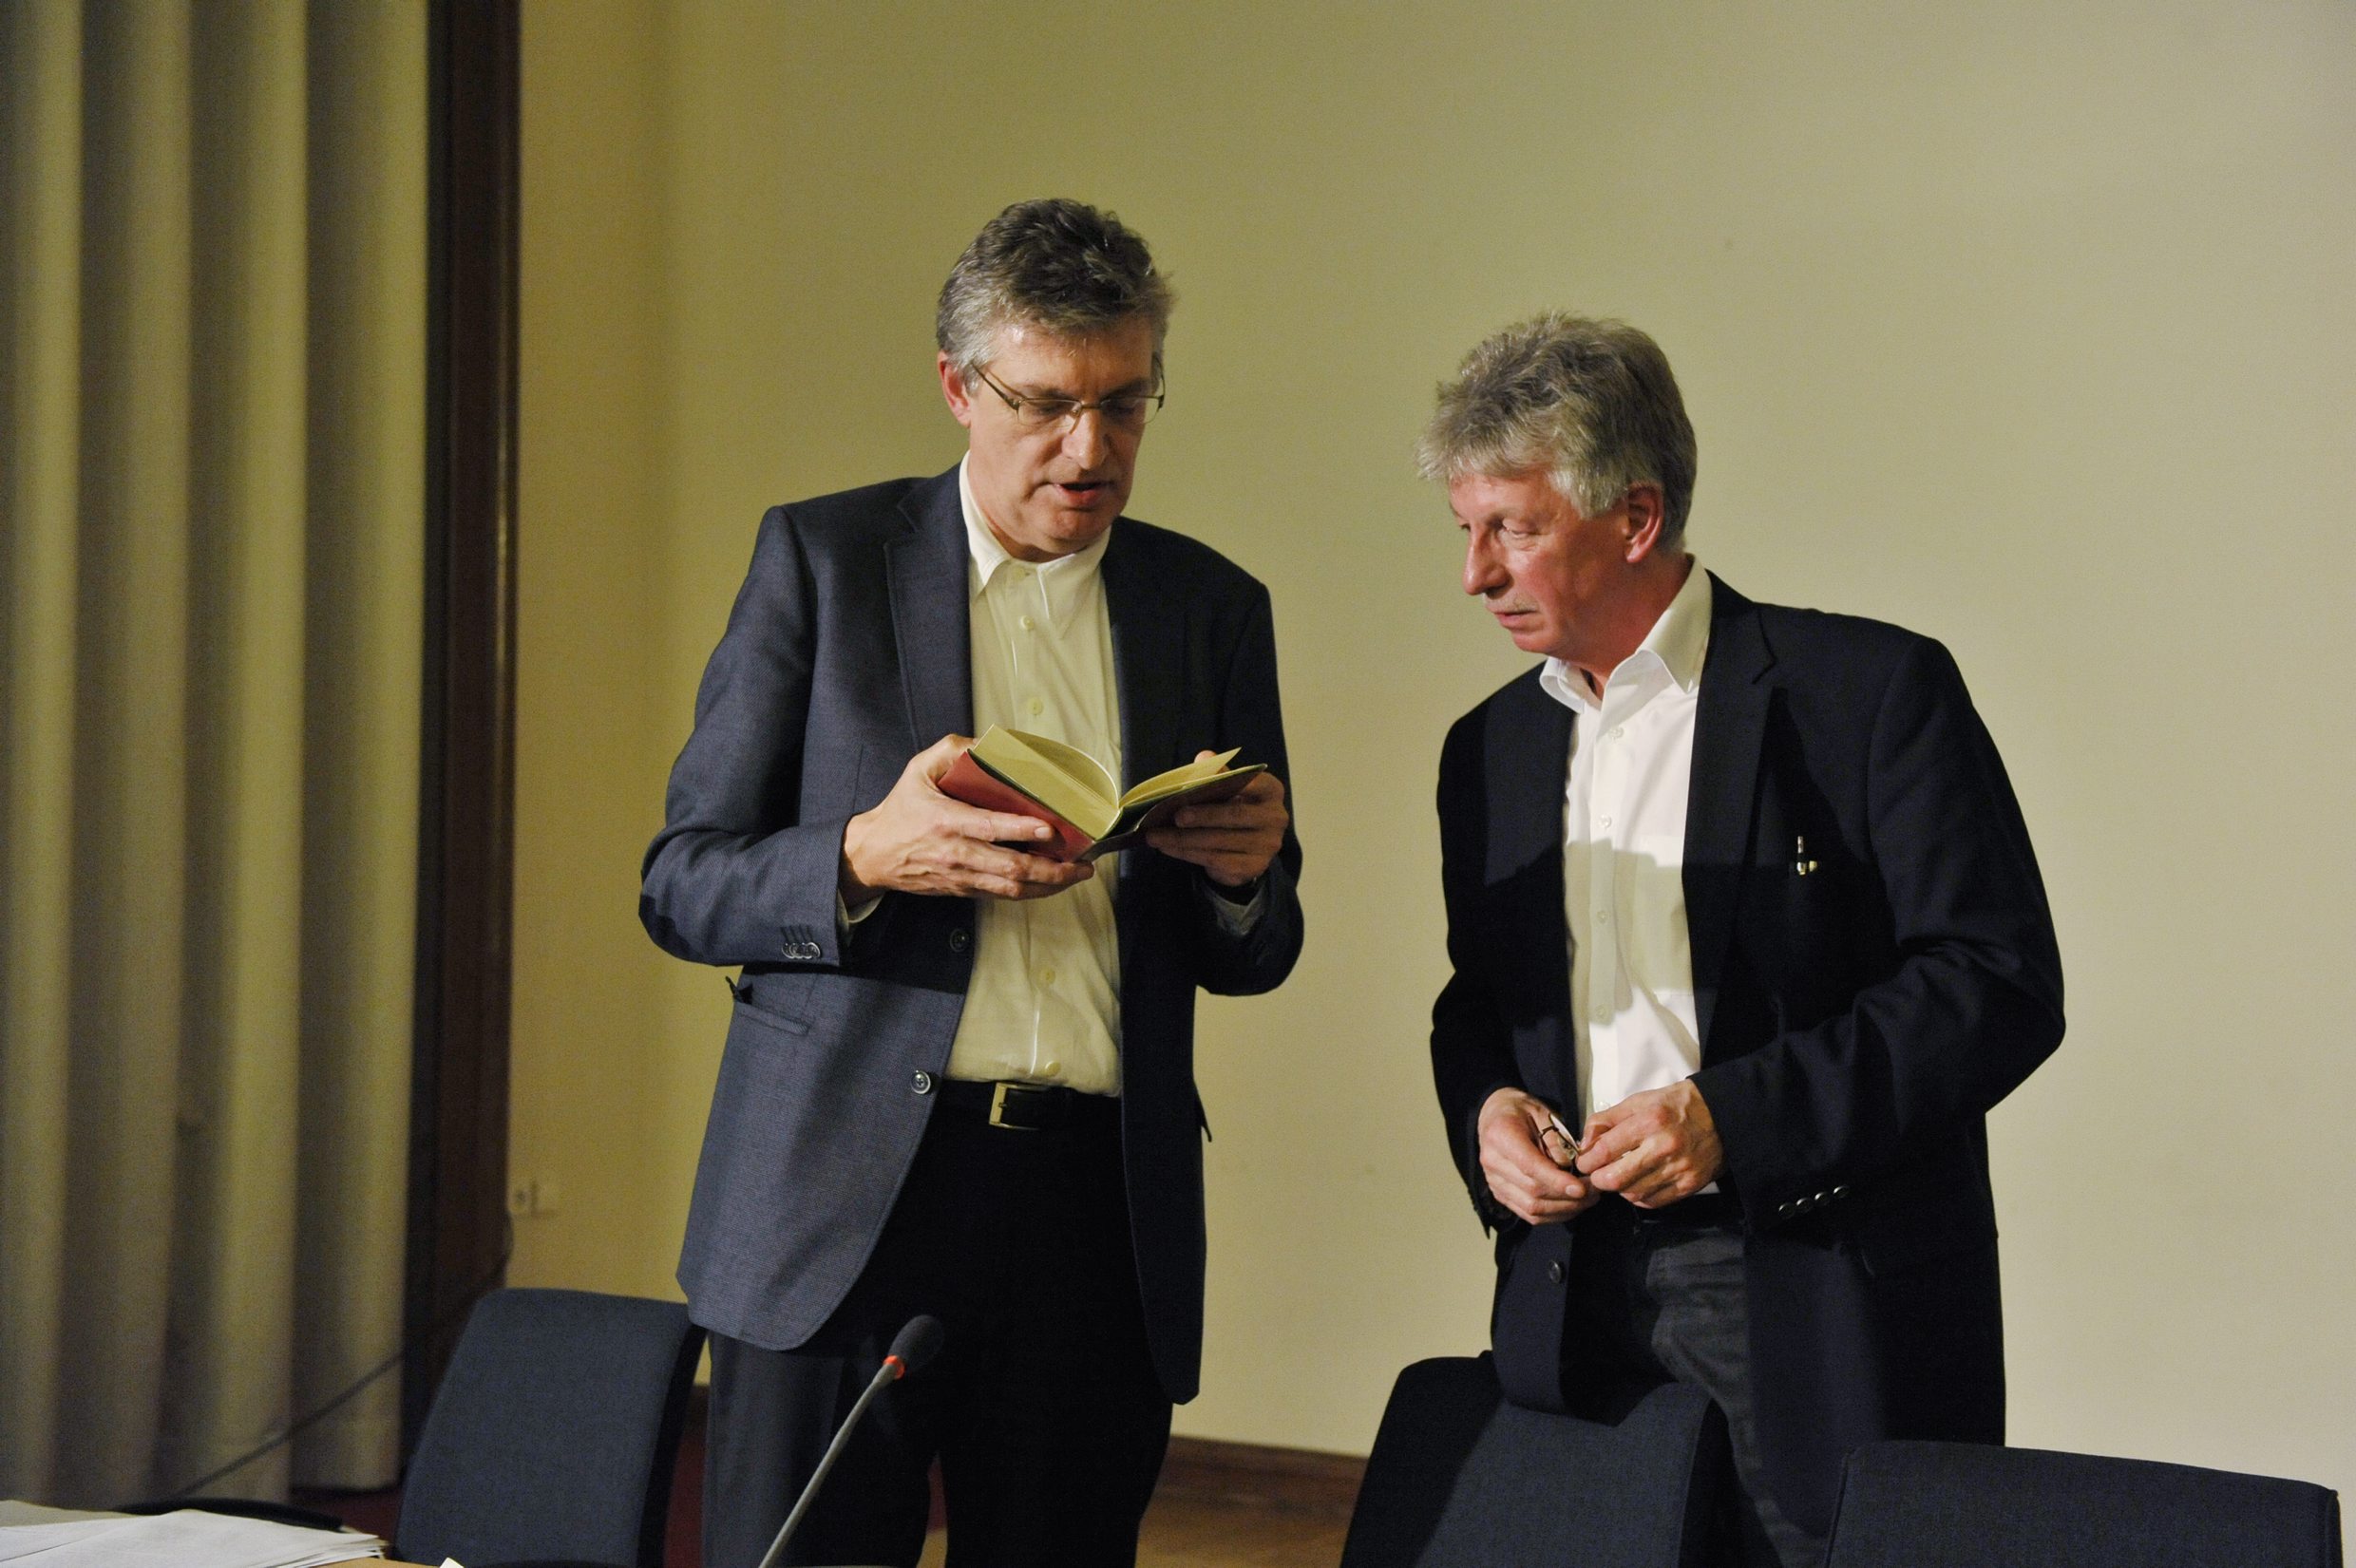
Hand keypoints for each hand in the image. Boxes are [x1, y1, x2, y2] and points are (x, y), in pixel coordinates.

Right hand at [839, 735, 1095, 901]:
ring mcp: (962, 876)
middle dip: (1051, 869)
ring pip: (1011, 888)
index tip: (1049, 828)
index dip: (1022, 831)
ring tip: (1076, 874)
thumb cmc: (900, 810)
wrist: (873, 855)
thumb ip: (951, 750)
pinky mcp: (963, 890)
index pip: (990, 828)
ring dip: (1048, 885)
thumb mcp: (918, 770)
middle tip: (1081, 863)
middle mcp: (957, 852)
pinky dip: (1030, 891)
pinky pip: (1002, 895)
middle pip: (1011, 868)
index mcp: (947, 821)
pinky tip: (1051, 883)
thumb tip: (987, 742)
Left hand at [1143, 753, 1287, 887]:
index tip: (1202, 783)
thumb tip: (1205, 757)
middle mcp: (1275, 819)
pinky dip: (1186, 853)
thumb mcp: (1230, 788)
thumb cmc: (1235, 808)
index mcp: (1271, 792)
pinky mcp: (1252, 867)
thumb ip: (1218, 772)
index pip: (1253, 783)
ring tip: (1155, 835)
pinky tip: (1166, 847)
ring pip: (1219, 841)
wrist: (1248, 848)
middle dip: (1203, 816)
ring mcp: (1266, 846)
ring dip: (1183, 839)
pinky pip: (1214, 860)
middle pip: (1235, 816)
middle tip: (1175, 816)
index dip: (1229, 782)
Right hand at [1476, 1088, 1597, 1225]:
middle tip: (1594, 1191)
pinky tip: (1571, 1206)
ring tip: (1587, 1200)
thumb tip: (1570, 1168)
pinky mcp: (1500, 1195)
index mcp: (1501, 1136)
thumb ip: (1556, 1140)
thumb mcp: (1543, 1114)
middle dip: (1567, 1197)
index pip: (1530, 1166)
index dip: (1557, 1181)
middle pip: (1532, 1192)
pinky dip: (1553, 1214)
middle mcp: (1492, 1162)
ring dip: (1564, 1209)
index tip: (1582, 1188)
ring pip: (1531, 1208)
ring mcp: (1494, 1182)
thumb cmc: (1522, 1111)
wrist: (1495, 1116)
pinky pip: (1528, 1214)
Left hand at [1576, 1080, 1723, 1208]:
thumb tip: (1585, 1145)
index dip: (1588, 1161)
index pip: (1606, 1150)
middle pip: (1616, 1179)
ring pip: (1633, 1193)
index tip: (1584, 1163)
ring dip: (1619, 1188)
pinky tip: (1638, 1183)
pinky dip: (1639, 1196)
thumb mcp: (1638, 1101)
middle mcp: (1665, 1147)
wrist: (1721, 1115)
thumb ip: (1607, 1120)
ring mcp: (1679, 1169)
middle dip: (1599, 1180)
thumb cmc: (1675, 1106)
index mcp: (1650, 1121)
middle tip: (1596, 1175)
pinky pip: (1653, 1201)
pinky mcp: (1690, 1185)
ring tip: (1619, 1176)